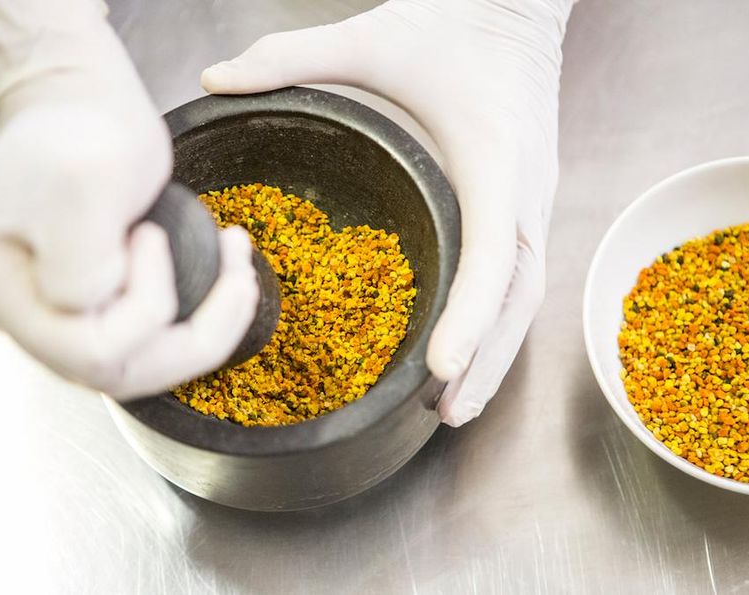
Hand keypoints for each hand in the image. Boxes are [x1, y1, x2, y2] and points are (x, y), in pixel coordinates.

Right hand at [0, 0, 258, 397]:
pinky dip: (188, 324)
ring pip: (131, 367)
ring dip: (200, 334)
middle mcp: (6, 312)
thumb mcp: (88, 175)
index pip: (90, 348)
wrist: (77, 103)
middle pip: (112, 372)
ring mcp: (42, 313)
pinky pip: (137, 343)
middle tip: (237, 278)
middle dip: (192, 335)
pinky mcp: (76, 306)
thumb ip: (82, 257)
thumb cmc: (82, 126)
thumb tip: (88, 308)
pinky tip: (222, 286)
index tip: (151, 234)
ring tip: (240, 281)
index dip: (146, 301)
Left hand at [202, 0, 572, 424]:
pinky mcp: (527, 205)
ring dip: (495, 355)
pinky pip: (519, 279)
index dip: (470, 315)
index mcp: (491, 160)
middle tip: (444, 412)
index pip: (493, 253)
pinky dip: (497, 325)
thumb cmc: (454, 24)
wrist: (517, 9)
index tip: (441, 365)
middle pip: (517, 297)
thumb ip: (291, 57)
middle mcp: (524, 193)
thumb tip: (216, 78)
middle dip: (485, 359)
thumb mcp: (369, 36)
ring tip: (454, 406)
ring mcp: (532, 202)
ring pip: (525, 298)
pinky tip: (470, 355)